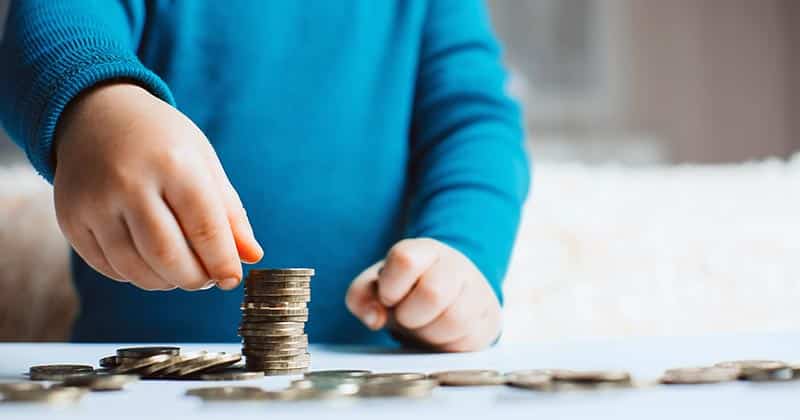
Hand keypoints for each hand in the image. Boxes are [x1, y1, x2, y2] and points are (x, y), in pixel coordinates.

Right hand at [53, 83, 262, 290]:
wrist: (95, 114)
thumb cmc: (161, 141)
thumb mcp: (203, 162)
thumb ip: (229, 212)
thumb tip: (251, 256)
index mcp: (173, 163)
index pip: (205, 228)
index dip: (223, 262)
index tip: (232, 279)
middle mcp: (129, 183)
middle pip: (168, 256)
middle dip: (195, 278)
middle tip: (206, 279)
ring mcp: (94, 203)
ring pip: (136, 269)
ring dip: (166, 282)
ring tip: (181, 271)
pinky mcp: (71, 219)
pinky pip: (109, 267)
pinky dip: (136, 275)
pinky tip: (150, 262)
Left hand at [346, 238, 501, 351]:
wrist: (447, 300)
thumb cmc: (407, 292)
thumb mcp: (377, 287)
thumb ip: (361, 296)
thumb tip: (375, 317)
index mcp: (424, 250)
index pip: (405, 259)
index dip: (390, 286)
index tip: (388, 297)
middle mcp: (455, 265)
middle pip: (433, 292)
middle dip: (410, 315)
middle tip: (407, 316)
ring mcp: (476, 291)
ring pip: (454, 319)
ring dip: (429, 333)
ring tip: (424, 325)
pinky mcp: (488, 319)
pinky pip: (467, 340)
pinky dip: (445, 345)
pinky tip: (440, 335)